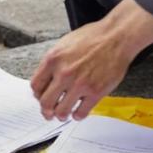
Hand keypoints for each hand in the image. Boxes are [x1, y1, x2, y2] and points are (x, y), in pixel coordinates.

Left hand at [30, 0, 152, 121]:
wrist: (117, 37)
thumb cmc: (94, 37)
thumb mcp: (65, 43)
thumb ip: (54, 61)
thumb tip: (47, 79)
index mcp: (54, 59)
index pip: (36, 86)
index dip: (38, 95)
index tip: (42, 97)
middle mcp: (64, 73)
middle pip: (45, 102)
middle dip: (46, 110)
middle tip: (49, 113)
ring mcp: (80, 84)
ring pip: (61, 111)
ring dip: (61, 115)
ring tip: (64, 114)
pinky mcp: (95, 92)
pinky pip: (81, 113)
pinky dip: (78, 115)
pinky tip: (79, 111)